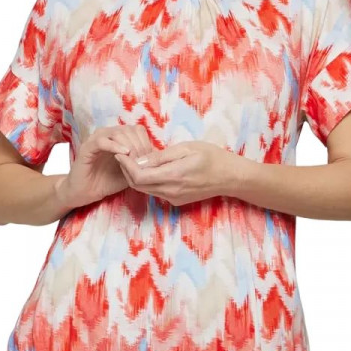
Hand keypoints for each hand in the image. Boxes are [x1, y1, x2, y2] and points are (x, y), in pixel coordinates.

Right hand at [58, 126, 154, 209]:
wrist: (85, 193)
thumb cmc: (108, 181)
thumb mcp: (131, 171)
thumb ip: (141, 162)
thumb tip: (158, 158)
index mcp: (119, 137)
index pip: (137, 130)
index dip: (146, 142)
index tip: (150, 159)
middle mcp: (108, 134)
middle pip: (129, 130)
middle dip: (140, 146)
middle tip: (143, 162)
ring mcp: (96, 139)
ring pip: (117, 133)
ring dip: (130, 146)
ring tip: (134, 160)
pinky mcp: (87, 147)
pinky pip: (102, 141)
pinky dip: (115, 146)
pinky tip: (124, 154)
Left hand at [113, 141, 238, 205]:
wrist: (230, 177)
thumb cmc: (211, 157)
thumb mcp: (186, 148)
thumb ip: (161, 156)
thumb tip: (139, 160)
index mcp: (173, 176)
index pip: (138, 176)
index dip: (125, 165)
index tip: (120, 152)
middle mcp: (171, 191)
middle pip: (137, 185)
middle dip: (126, 170)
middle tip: (123, 154)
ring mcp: (173, 199)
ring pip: (144, 190)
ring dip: (135, 177)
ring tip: (133, 160)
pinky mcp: (176, 201)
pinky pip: (155, 192)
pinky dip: (146, 181)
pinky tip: (148, 169)